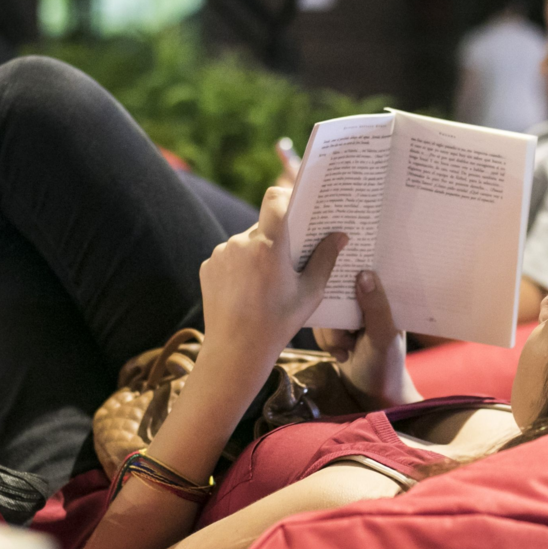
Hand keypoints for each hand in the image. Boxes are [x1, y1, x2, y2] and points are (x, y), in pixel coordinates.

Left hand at [199, 187, 346, 365]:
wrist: (235, 351)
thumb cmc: (278, 323)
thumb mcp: (310, 293)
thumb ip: (325, 259)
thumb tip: (340, 236)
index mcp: (268, 244)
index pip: (275, 199)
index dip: (286, 196)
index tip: (297, 206)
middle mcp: (241, 242)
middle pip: (263, 226)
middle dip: (277, 238)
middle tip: (289, 261)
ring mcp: (221, 254)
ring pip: (245, 243)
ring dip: (257, 254)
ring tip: (266, 284)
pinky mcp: (208, 266)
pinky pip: (228, 258)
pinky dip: (239, 268)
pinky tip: (247, 292)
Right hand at [315, 271, 421, 409]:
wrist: (372, 397)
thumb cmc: (386, 366)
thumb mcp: (383, 337)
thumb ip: (375, 307)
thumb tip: (363, 273)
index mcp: (384, 297)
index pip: (368, 270)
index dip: (352, 264)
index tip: (336, 257)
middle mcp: (365, 301)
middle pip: (338, 287)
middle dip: (335, 313)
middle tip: (346, 334)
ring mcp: (349, 315)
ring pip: (325, 309)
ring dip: (332, 334)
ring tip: (347, 350)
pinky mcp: (335, 328)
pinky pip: (319, 325)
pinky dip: (326, 341)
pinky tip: (341, 354)